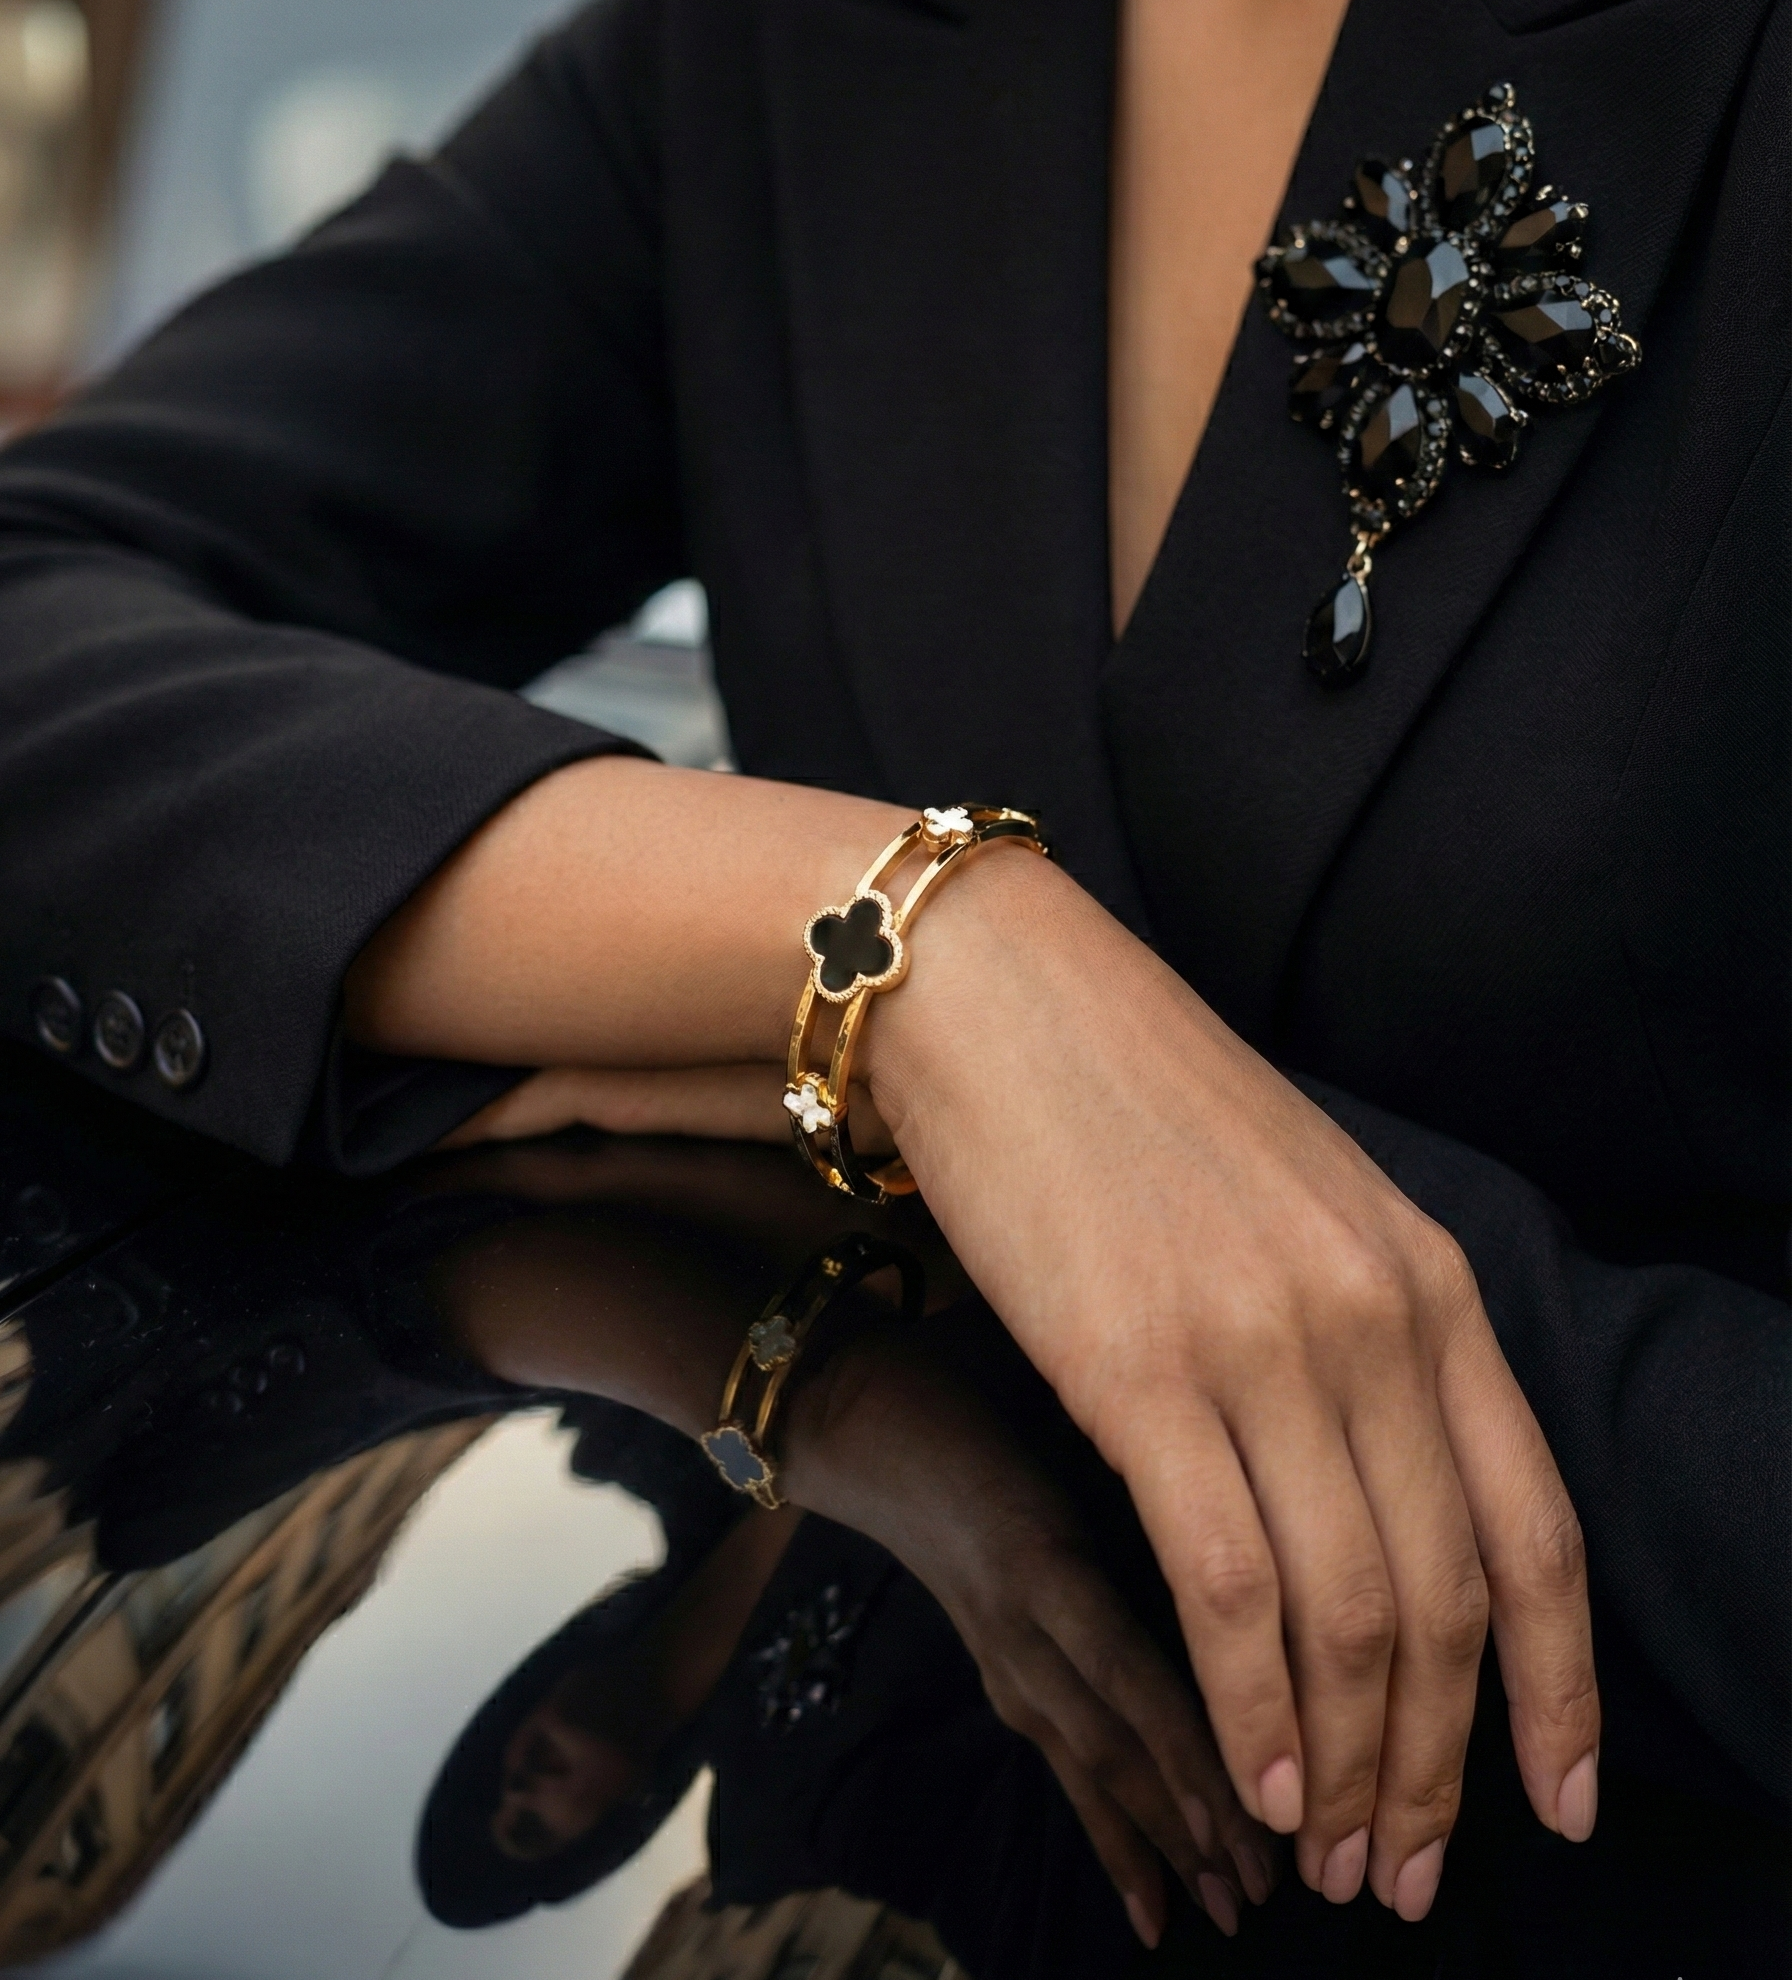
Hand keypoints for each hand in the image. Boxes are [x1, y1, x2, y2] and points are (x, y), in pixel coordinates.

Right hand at [856, 846, 1598, 1921]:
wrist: (995, 997)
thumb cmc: (1136, 1101)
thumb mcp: (1305, 1205)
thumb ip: (1369, 1336)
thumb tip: (1391, 1497)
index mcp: (1429, 1278)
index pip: (1537, 1528)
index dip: (1558, 1688)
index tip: (1556, 1800)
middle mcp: (1374, 1318)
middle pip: (1449, 1598)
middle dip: (1438, 1764)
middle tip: (1410, 1869)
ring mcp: (1262, 1345)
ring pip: (1350, 1614)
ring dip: (1350, 1765)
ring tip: (1334, 1859)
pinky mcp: (1139, 1373)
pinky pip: (1228, 1588)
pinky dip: (1253, 1711)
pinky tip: (1255, 1783)